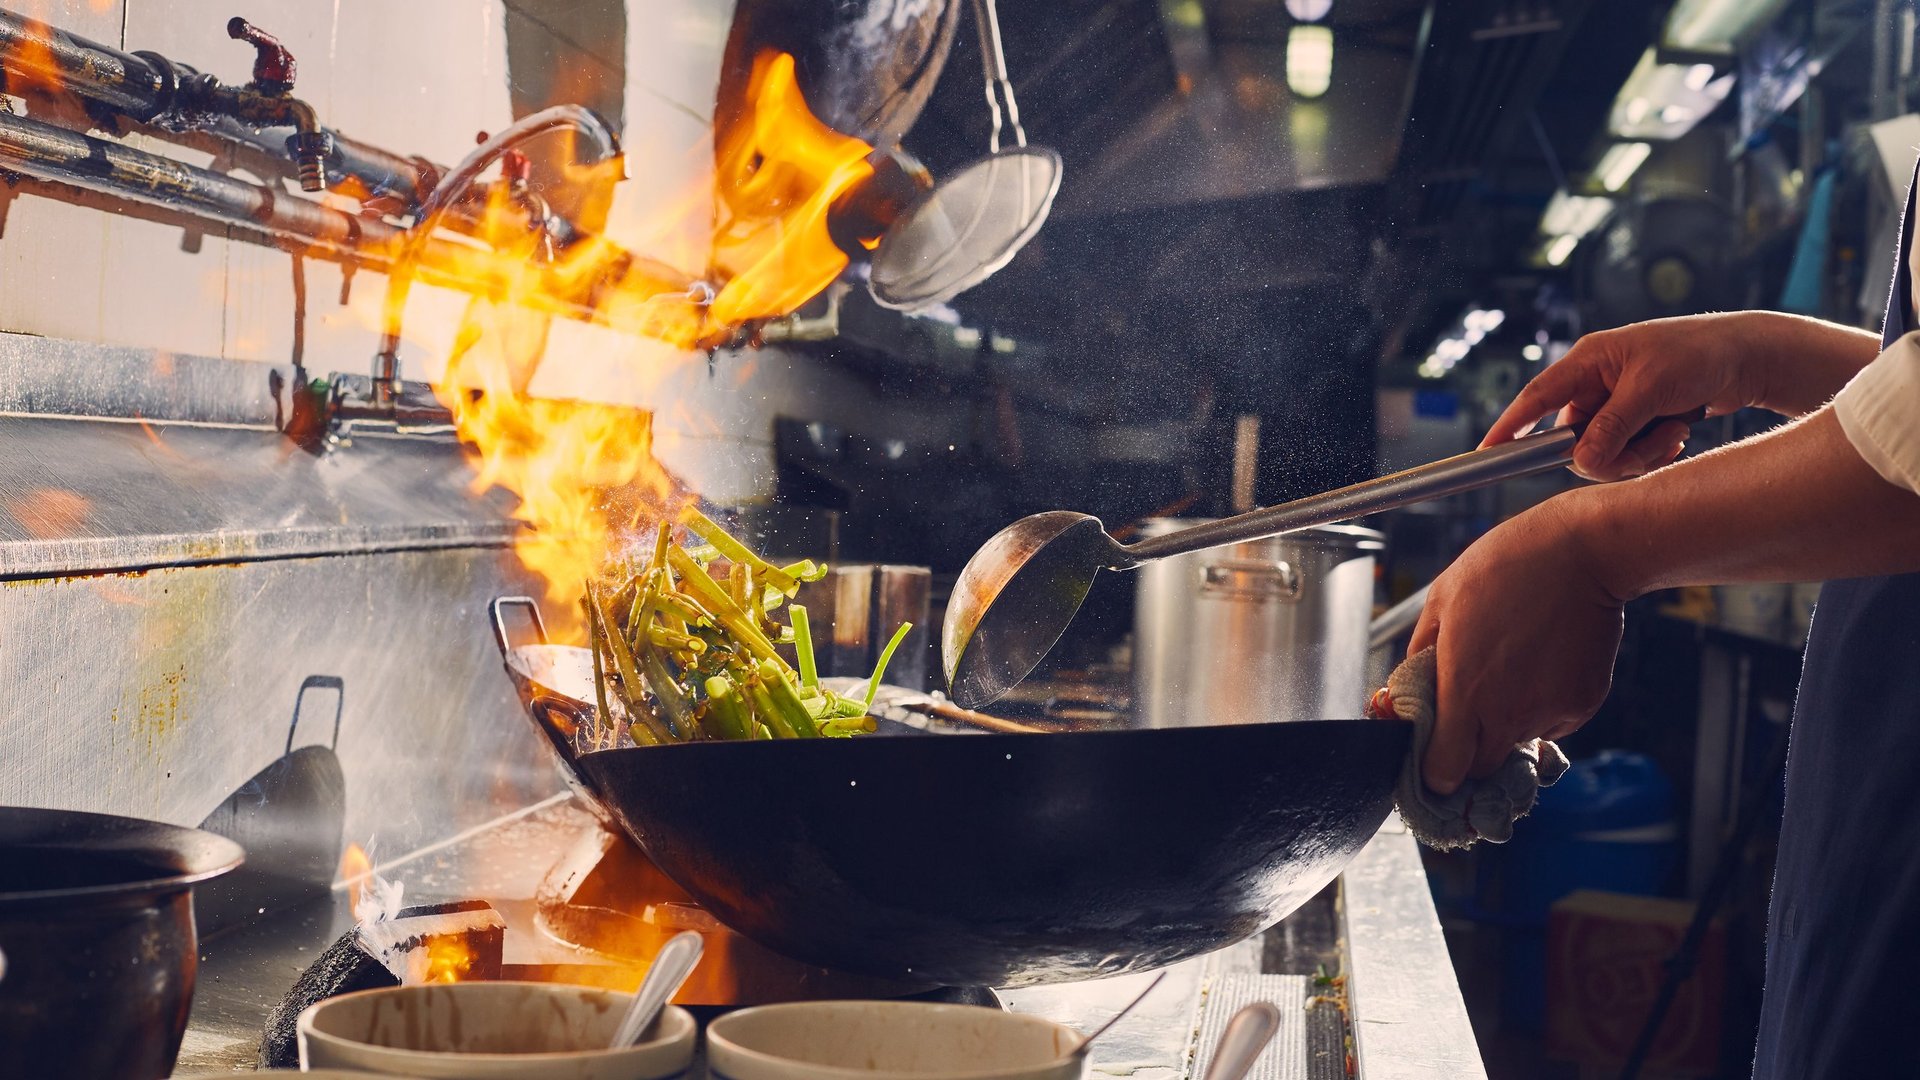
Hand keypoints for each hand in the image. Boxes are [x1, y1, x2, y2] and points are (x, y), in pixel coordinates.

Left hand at [1409, 490, 1625, 794]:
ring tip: (1508, 674)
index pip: (1445, 770)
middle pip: (1481, 770)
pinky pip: (1552, 726)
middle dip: (1468, 756)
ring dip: (1505, 727)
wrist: (1581, 553)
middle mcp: (1507, 711)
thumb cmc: (1505, 568)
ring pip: (1517, 745)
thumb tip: (1405, 690)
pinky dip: (1540, 710)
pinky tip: (1538, 667)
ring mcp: (1548, 711)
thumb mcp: (1440, 603)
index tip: (1432, 763)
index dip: (1435, 774)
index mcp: (1464, 689)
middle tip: (1464, 724)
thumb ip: (1420, 656)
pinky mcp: (1582, 704)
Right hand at [1483, 313, 1772, 480]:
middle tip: (1651, 446)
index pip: (1537, 396)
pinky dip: (1651, 452)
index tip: (1487, 451)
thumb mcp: (1653, 390)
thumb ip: (1613, 427)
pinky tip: (1677, 435)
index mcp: (1589, 361)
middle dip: (1612, 452)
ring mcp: (1615, 403)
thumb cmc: (1701, 355)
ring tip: (1675, 432)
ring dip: (1640, 452)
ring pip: (1602, 452)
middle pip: (1574, 439)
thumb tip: (1581, 461)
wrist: (1749, 356)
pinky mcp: (1635, 419)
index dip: (1511, 425)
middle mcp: (1596, 383)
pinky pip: (1626, 453)